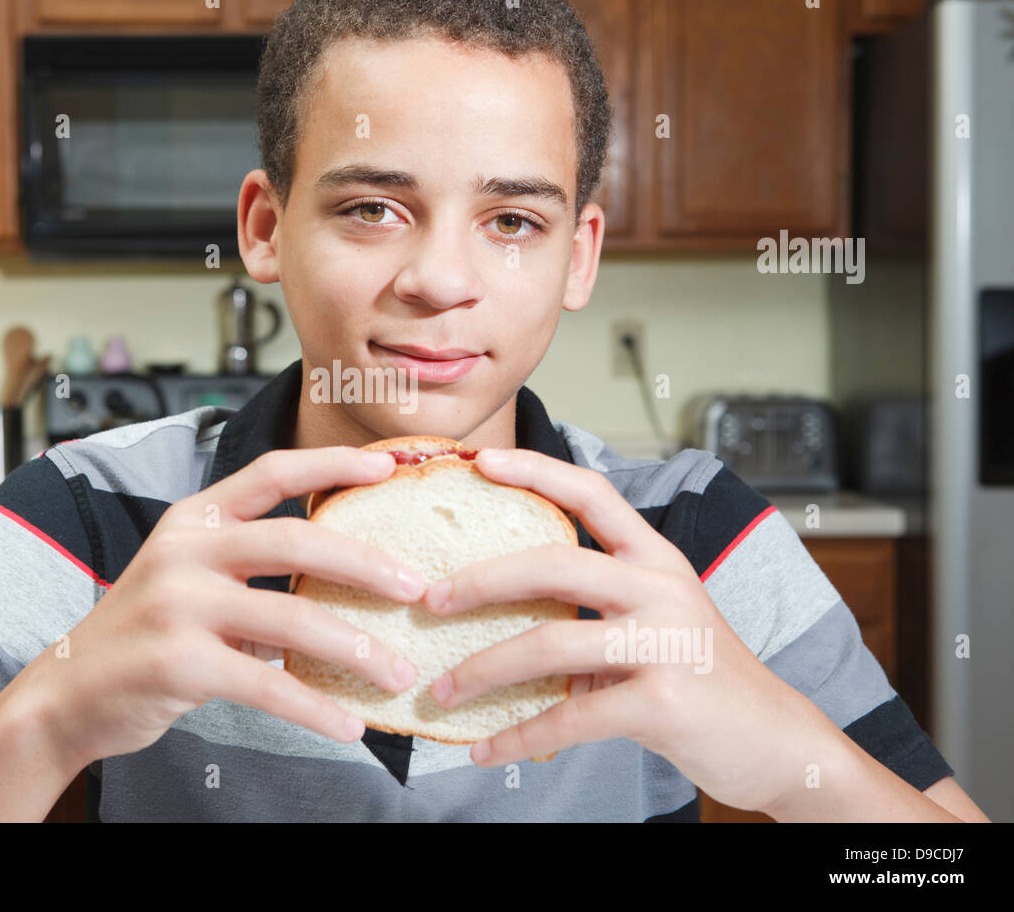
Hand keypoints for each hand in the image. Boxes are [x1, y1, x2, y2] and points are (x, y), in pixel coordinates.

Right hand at [30, 446, 425, 768]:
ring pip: (292, 615)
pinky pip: (267, 684)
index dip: (332, 465)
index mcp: (193, 519)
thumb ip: (250, 571)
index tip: (388, 470)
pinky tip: (348, 726)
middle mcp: (185, 550)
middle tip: (416, 588)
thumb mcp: (187, 580)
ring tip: (398, 673)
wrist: (65, 694)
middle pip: (297, 539)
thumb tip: (343, 581)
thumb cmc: (142, 635)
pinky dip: (315, 708)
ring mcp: (178, 603)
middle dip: (367, 563)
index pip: (272, 472)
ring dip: (356, 649)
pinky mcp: (178, 662)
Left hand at [419, 447, 841, 813]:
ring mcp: (666, 643)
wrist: (779, 743)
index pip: (594, 493)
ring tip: (441, 690)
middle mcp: (662, 590)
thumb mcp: (658, 626)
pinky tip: (486, 750)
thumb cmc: (705, 679)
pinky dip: (520, 735)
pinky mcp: (663, 702)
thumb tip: (503, 617)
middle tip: (431, 599)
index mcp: (657, 560)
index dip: (535, 470)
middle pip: (555, 562)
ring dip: (484, 669)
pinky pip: (571, 716)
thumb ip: (596, 612)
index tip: (479, 461)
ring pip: (551, 642)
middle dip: (482, 579)